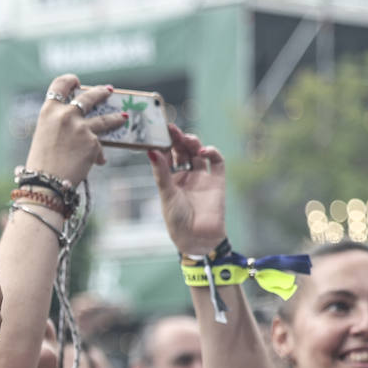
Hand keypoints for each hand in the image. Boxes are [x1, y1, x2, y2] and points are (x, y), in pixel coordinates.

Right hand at [23, 76, 124, 184]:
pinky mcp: (93, 143)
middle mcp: (66, 115)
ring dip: (115, 118)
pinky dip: (98, 154)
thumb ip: (58, 126)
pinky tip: (97, 162)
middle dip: (101, 93)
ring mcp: (81, 128)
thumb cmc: (40, 165)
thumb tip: (77, 127)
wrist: (45, 184)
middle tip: (108, 91)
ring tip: (122, 118)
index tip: (77, 82)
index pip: (60, 85)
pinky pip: (100, 146)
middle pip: (89, 96)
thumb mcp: (43, 137)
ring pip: (105, 119)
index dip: (70, 80)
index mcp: (48, 112)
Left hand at [148, 124, 226, 255]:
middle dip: (177, 139)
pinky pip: (217, 161)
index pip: (167, 155)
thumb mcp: (166, 193)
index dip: (164, 143)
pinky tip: (203, 151)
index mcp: (170, 179)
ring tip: (186, 139)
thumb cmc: (176, 219)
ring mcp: (202, 176)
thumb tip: (151, 151)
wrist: (197, 237)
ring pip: (198, 152)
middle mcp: (186, 175)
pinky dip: (212, 152)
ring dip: (193, 142)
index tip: (158, 131)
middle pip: (182, 151)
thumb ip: (161, 172)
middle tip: (171, 129)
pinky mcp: (217, 180)